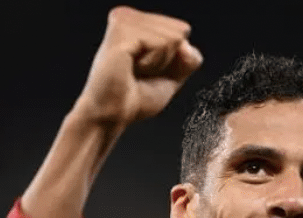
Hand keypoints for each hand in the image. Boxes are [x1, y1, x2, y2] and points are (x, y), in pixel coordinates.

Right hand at [72, 6, 202, 126]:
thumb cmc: (135, 99)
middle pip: (180, 31)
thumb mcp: (172, 77)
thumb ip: (188, 59)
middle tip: (141, 72)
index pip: (182, 29)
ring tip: (134, 70)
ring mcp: (123, 21)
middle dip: (168, 60)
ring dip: (159, 63)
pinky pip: (161, 43)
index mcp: (137, 22)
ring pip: (173, 37)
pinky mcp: (121, 31)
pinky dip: (153, 63)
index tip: (148, 70)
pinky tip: (131, 68)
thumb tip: (187, 46)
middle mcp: (128, 16)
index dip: (174, 59)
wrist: (113, 115)